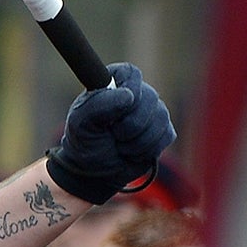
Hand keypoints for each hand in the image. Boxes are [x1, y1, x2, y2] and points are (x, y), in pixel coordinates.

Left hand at [45, 63, 175, 204]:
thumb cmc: (85, 143)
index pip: (131, 74)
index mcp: (114, 82)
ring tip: (119, 145)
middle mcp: (137, 92)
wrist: (95, 173)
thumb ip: (99, 104)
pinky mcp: (164, 130)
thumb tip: (128, 96)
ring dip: (135, 142)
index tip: (112, 113)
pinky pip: (166, 136)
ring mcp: (154, 111)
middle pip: (150, 98)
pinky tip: (132, 151)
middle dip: (128, 125)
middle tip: (112, 134)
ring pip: (160, 120)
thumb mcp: (80, 123)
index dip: (126, 93)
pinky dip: (145, 151)